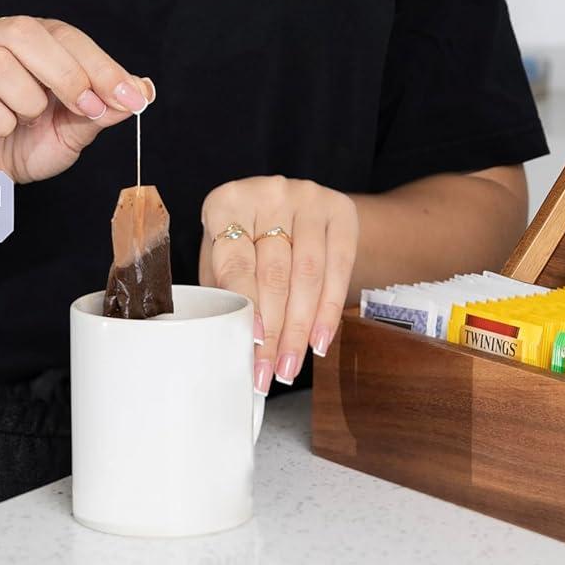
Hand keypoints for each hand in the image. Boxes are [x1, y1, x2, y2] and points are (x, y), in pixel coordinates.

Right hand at [0, 15, 154, 213]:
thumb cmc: (20, 145)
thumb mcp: (71, 131)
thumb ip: (102, 109)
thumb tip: (143, 90)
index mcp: (28, 42)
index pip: (66, 36)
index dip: (101, 65)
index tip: (128, 97)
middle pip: (24, 33)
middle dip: (66, 73)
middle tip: (85, 108)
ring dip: (26, 99)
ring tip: (28, 120)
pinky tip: (2, 132)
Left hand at [199, 175, 358, 394]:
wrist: (293, 207)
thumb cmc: (247, 239)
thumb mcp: (225, 255)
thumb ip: (224, 290)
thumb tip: (227, 343)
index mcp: (228, 202)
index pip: (237, 262)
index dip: (247, 304)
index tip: (252, 340)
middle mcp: (269, 193)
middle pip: (275, 273)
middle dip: (274, 331)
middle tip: (269, 371)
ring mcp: (309, 197)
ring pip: (308, 274)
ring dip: (301, 328)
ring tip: (290, 365)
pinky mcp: (340, 209)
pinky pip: (339, 267)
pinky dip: (329, 310)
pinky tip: (319, 339)